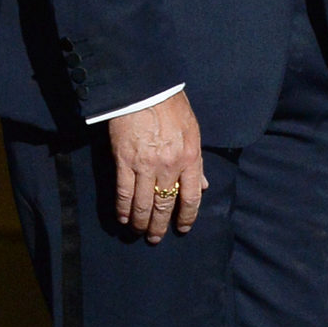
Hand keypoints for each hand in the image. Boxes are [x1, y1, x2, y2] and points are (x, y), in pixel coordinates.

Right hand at [109, 91, 206, 243]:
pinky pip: (124, 194)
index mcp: (190, 156)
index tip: (182, 228)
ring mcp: (145, 165)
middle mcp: (169, 165)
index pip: (192, 197)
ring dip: (141, 223)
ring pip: (143, 205)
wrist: (146, 89)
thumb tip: (204, 185)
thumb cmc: (172, 107)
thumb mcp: (193, 131)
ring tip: (139, 232)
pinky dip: (123, 210)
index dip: (187, 217)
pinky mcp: (124, 162)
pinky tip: (124, 218)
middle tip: (156, 238)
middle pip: (165, 205)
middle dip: (160, 226)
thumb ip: (197, 161)